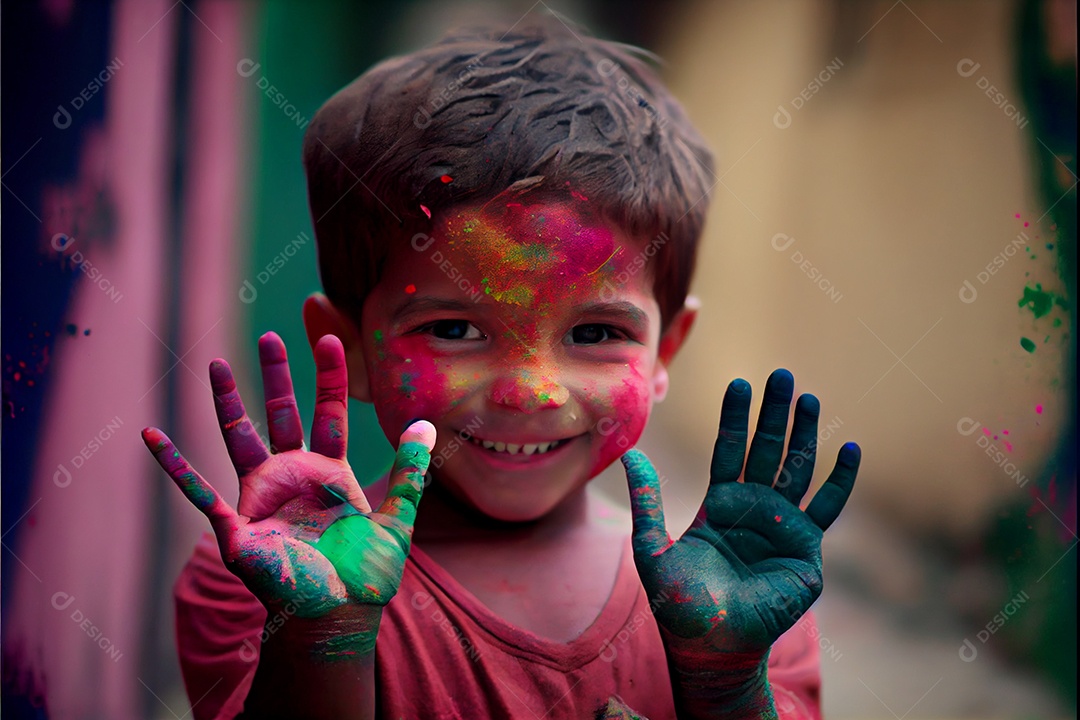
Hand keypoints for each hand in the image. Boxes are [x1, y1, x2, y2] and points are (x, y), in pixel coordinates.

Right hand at [142, 333, 434, 635]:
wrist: (336, 620)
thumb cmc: (367, 578)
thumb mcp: (397, 520)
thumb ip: (410, 473)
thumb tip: (427, 424)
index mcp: (330, 474)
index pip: (330, 413)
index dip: (330, 377)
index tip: (329, 338)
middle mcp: (293, 478)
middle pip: (281, 415)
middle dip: (276, 376)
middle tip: (270, 337)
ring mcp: (261, 498)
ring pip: (239, 438)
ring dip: (227, 402)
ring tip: (215, 364)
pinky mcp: (236, 526)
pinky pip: (199, 491)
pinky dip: (174, 466)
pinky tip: (151, 436)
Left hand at [621, 369, 858, 655]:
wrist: (708, 645)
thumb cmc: (678, 604)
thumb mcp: (652, 547)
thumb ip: (647, 501)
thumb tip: (629, 455)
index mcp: (721, 504)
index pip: (731, 450)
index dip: (735, 418)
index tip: (739, 384)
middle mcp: (755, 509)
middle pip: (767, 450)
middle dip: (774, 414)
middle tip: (781, 375)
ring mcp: (783, 526)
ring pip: (797, 469)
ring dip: (804, 434)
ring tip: (808, 398)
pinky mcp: (806, 550)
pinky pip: (827, 509)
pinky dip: (841, 480)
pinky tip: (850, 449)